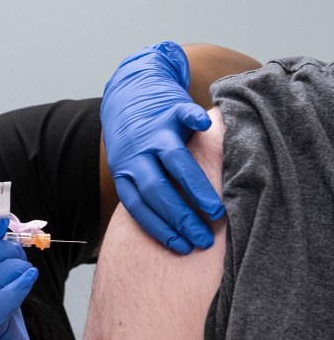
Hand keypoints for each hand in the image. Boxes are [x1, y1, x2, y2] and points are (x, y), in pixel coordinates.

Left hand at [101, 41, 224, 253]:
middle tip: (203, 238)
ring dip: (194, 186)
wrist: (131, 92)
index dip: (159, 228)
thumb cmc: (140, 141)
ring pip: (173, 160)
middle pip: (156, 190)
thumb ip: (149, 190)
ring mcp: (153, 131)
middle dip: (179, 217)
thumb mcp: (133, 165)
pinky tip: (207, 129)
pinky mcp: (170, 108)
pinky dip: (194, 119)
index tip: (181, 247)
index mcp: (125, 171)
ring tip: (214, 210)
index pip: (138, 206)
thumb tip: (176, 231)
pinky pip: (184, 114)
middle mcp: (135, 153)